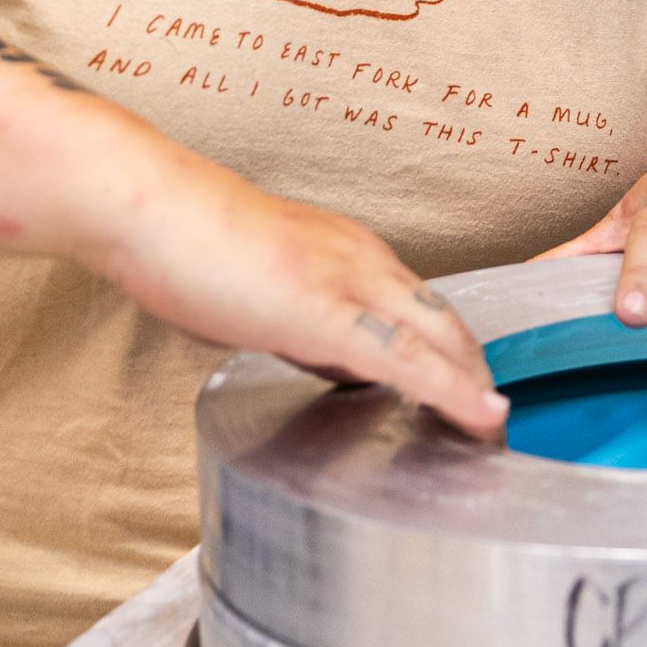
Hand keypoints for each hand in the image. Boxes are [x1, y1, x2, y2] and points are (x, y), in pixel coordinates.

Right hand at [99, 154, 507, 440]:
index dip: (454, 356)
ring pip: (442, 336)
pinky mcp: (325, 312)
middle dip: (478, 377)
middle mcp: (363, 260)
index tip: (469, 398)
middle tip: (492, 431)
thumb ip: (306, 326)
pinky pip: (405, 358)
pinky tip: (478, 415)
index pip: (423, 308)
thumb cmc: (192, 245)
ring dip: (475, 388)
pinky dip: (451, 390)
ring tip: (492, 437)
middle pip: (449, 323)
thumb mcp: (266, 290)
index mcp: (350, 252)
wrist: (154, 209)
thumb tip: (331, 363)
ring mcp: (348, 281)